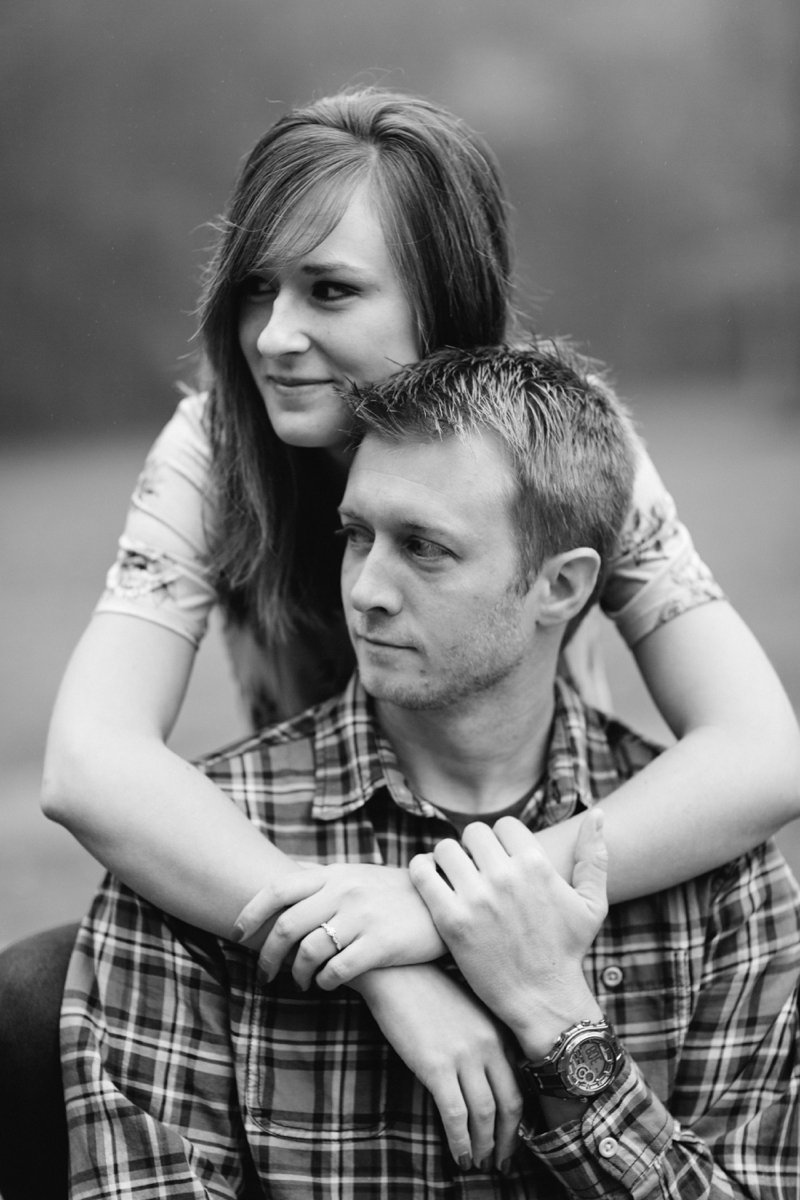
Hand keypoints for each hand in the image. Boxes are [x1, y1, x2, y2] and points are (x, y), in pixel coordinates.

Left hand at [238, 863, 445, 989]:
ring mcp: (363, 917)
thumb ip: (323, 880)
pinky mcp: (381, 944)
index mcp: (335, 874)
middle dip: (268, 955)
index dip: (251, 913)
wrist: (445, 902)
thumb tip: (283, 881)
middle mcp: (344, 891)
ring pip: (309, 952)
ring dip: (298, 974)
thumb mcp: (358, 875)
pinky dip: (326, 982)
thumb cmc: (395, 893)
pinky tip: (328, 985)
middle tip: (265, 974)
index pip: (278, 889)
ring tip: (302, 983)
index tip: (236, 933)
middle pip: (287, 926)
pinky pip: (338, 971)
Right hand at [354, 964, 522, 1172]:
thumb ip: (484, 1039)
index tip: (511, 1138)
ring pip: (485, 1114)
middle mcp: (488, 1044)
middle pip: (510, 1104)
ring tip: (477, 1163)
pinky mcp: (435, 1065)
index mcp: (497, 1031)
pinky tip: (458, 1155)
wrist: (395, 970)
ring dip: (483, 1146)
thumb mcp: (467, 1011)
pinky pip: (455, 1114)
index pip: (519, 1085)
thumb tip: (488, 1078)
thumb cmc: (426, 990)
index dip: (517, 1120)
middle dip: (507, 1139)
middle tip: (500, 1161)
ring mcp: (463, 1055)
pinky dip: (460, 1141)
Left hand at [410, 810, 607, 1055]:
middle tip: (476, 867)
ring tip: (454, 875)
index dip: (502, 840)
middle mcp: (506, 877)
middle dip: (475, 848)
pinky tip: (430, 878)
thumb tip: (599, 812)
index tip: (500, 858)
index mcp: (537, 865)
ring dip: (449, 859)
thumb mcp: (592, 903)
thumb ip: (595, 855)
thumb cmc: (567, 950)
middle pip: (474, 832)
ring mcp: (477, 898)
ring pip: (446, 848)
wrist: (542, 1000)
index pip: (504, 825)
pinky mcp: (451, 920)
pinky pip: (422, 873)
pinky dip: (422, 869)